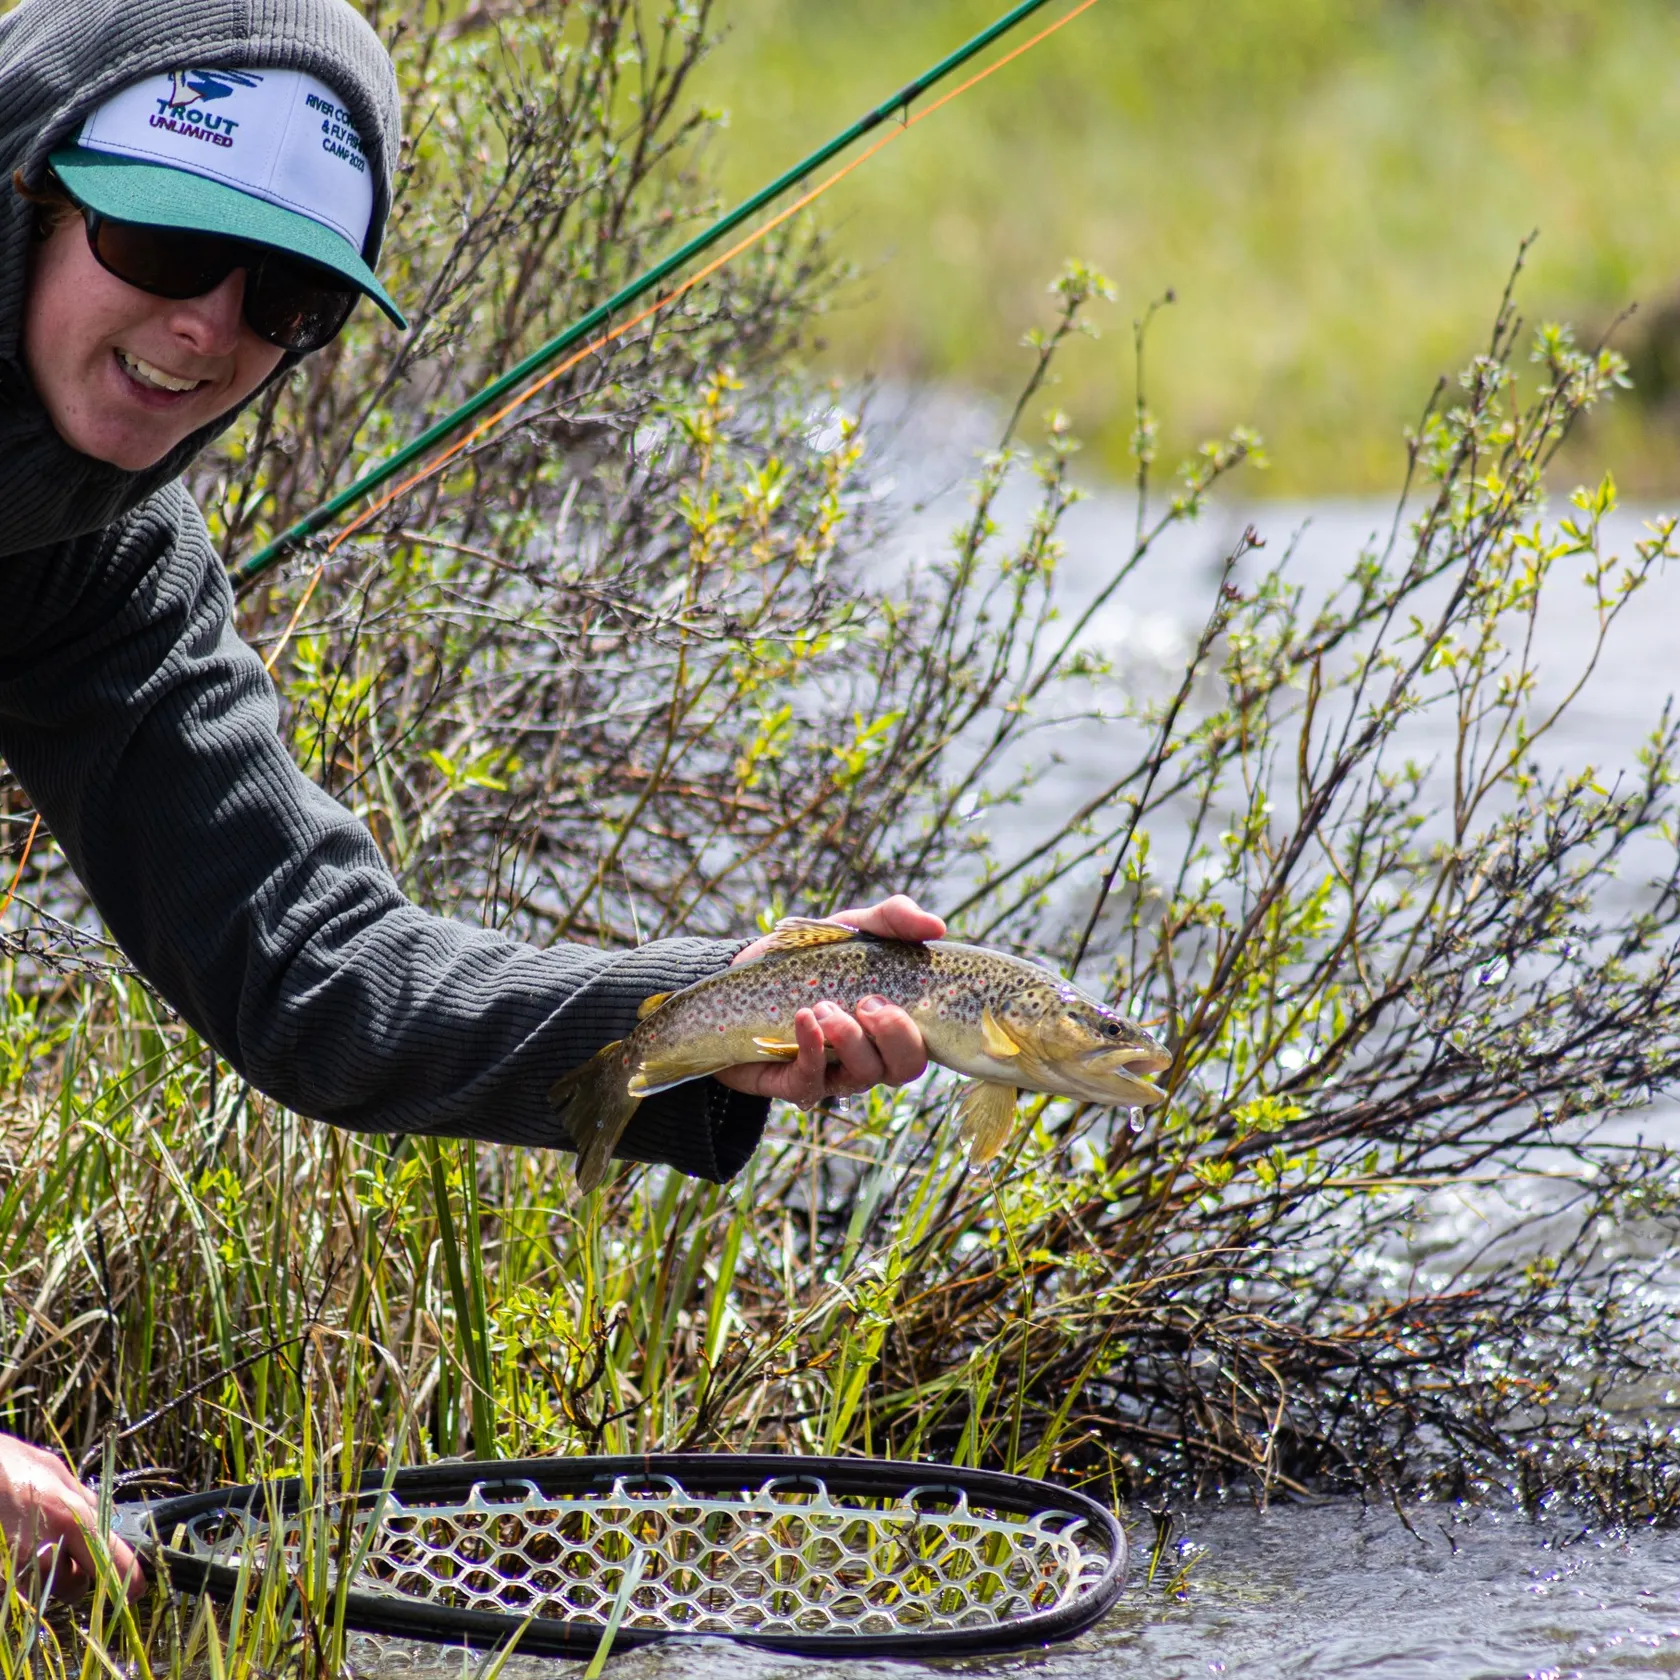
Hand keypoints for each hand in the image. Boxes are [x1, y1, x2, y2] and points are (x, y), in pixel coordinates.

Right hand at [0, 1433, 144, 1602]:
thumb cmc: (18, 1467)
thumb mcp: (60, 1476)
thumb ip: (84, 1502)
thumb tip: (104, 1520)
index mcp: (72, 1520)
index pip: (109, 1562)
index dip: (127, 1579)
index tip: (137, 1591)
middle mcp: (47, 1549)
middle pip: (75, 1587)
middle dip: (76, 1576)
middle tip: (68, 1552)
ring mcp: (19, 1566)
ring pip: (47, 1590)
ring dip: (49, 1576)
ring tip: (38, 1543)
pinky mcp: (1, 1576)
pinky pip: (21, 1586)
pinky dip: (25, 1575)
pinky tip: (17, 1549)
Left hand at [716, 895, 945, 1106]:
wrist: (743, 973)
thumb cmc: (811, 955)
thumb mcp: (853, 929)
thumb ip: (893, 919)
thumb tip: (937, 925)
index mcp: (893, 1023)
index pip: (930, 1041)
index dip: (935, 1030)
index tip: (915, 996)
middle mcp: (873, 1053)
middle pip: (906, 1067)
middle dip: (894, 1036)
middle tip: (867, 1002)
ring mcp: (836, 1072)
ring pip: (864, 1076)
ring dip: (850, 1039)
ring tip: (824, 1007)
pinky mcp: (798, 1082)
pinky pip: (813, 1080)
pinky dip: (812, 1047)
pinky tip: (804, 1017)